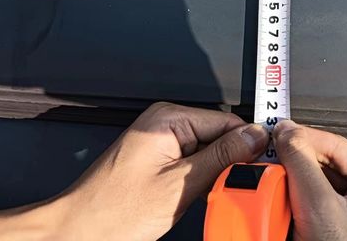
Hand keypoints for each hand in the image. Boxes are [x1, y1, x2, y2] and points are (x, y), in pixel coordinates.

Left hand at [0, 103, 268, 240]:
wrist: (80, 231)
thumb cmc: (115, 210)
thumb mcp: (180, 184)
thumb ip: (222, 157)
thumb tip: (254, 137)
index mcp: (169, 118)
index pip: (226, 120)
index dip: (248, 142)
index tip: (266, 162)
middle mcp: (165, 122)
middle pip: (218, 133)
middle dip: (231, 159)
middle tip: (238, 184)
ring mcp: (162, 140)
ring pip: (208, 149)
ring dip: (216, 170)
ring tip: (210, 192)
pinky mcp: (160, 156)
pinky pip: (194, 159)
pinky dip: (202, 176)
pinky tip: (198, 193)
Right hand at [274, 120, 346, 240]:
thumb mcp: (322, 211)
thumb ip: (302, 165)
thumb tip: (287, 132)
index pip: (336, 144)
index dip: (302, 137)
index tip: (276, 132)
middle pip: (327, 163)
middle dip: (296, 165)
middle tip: (271, 164)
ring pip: (320, 180)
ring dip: (295, 184)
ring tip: (277, 187)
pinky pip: (319, 199)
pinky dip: (299, 201)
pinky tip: (287, 205)